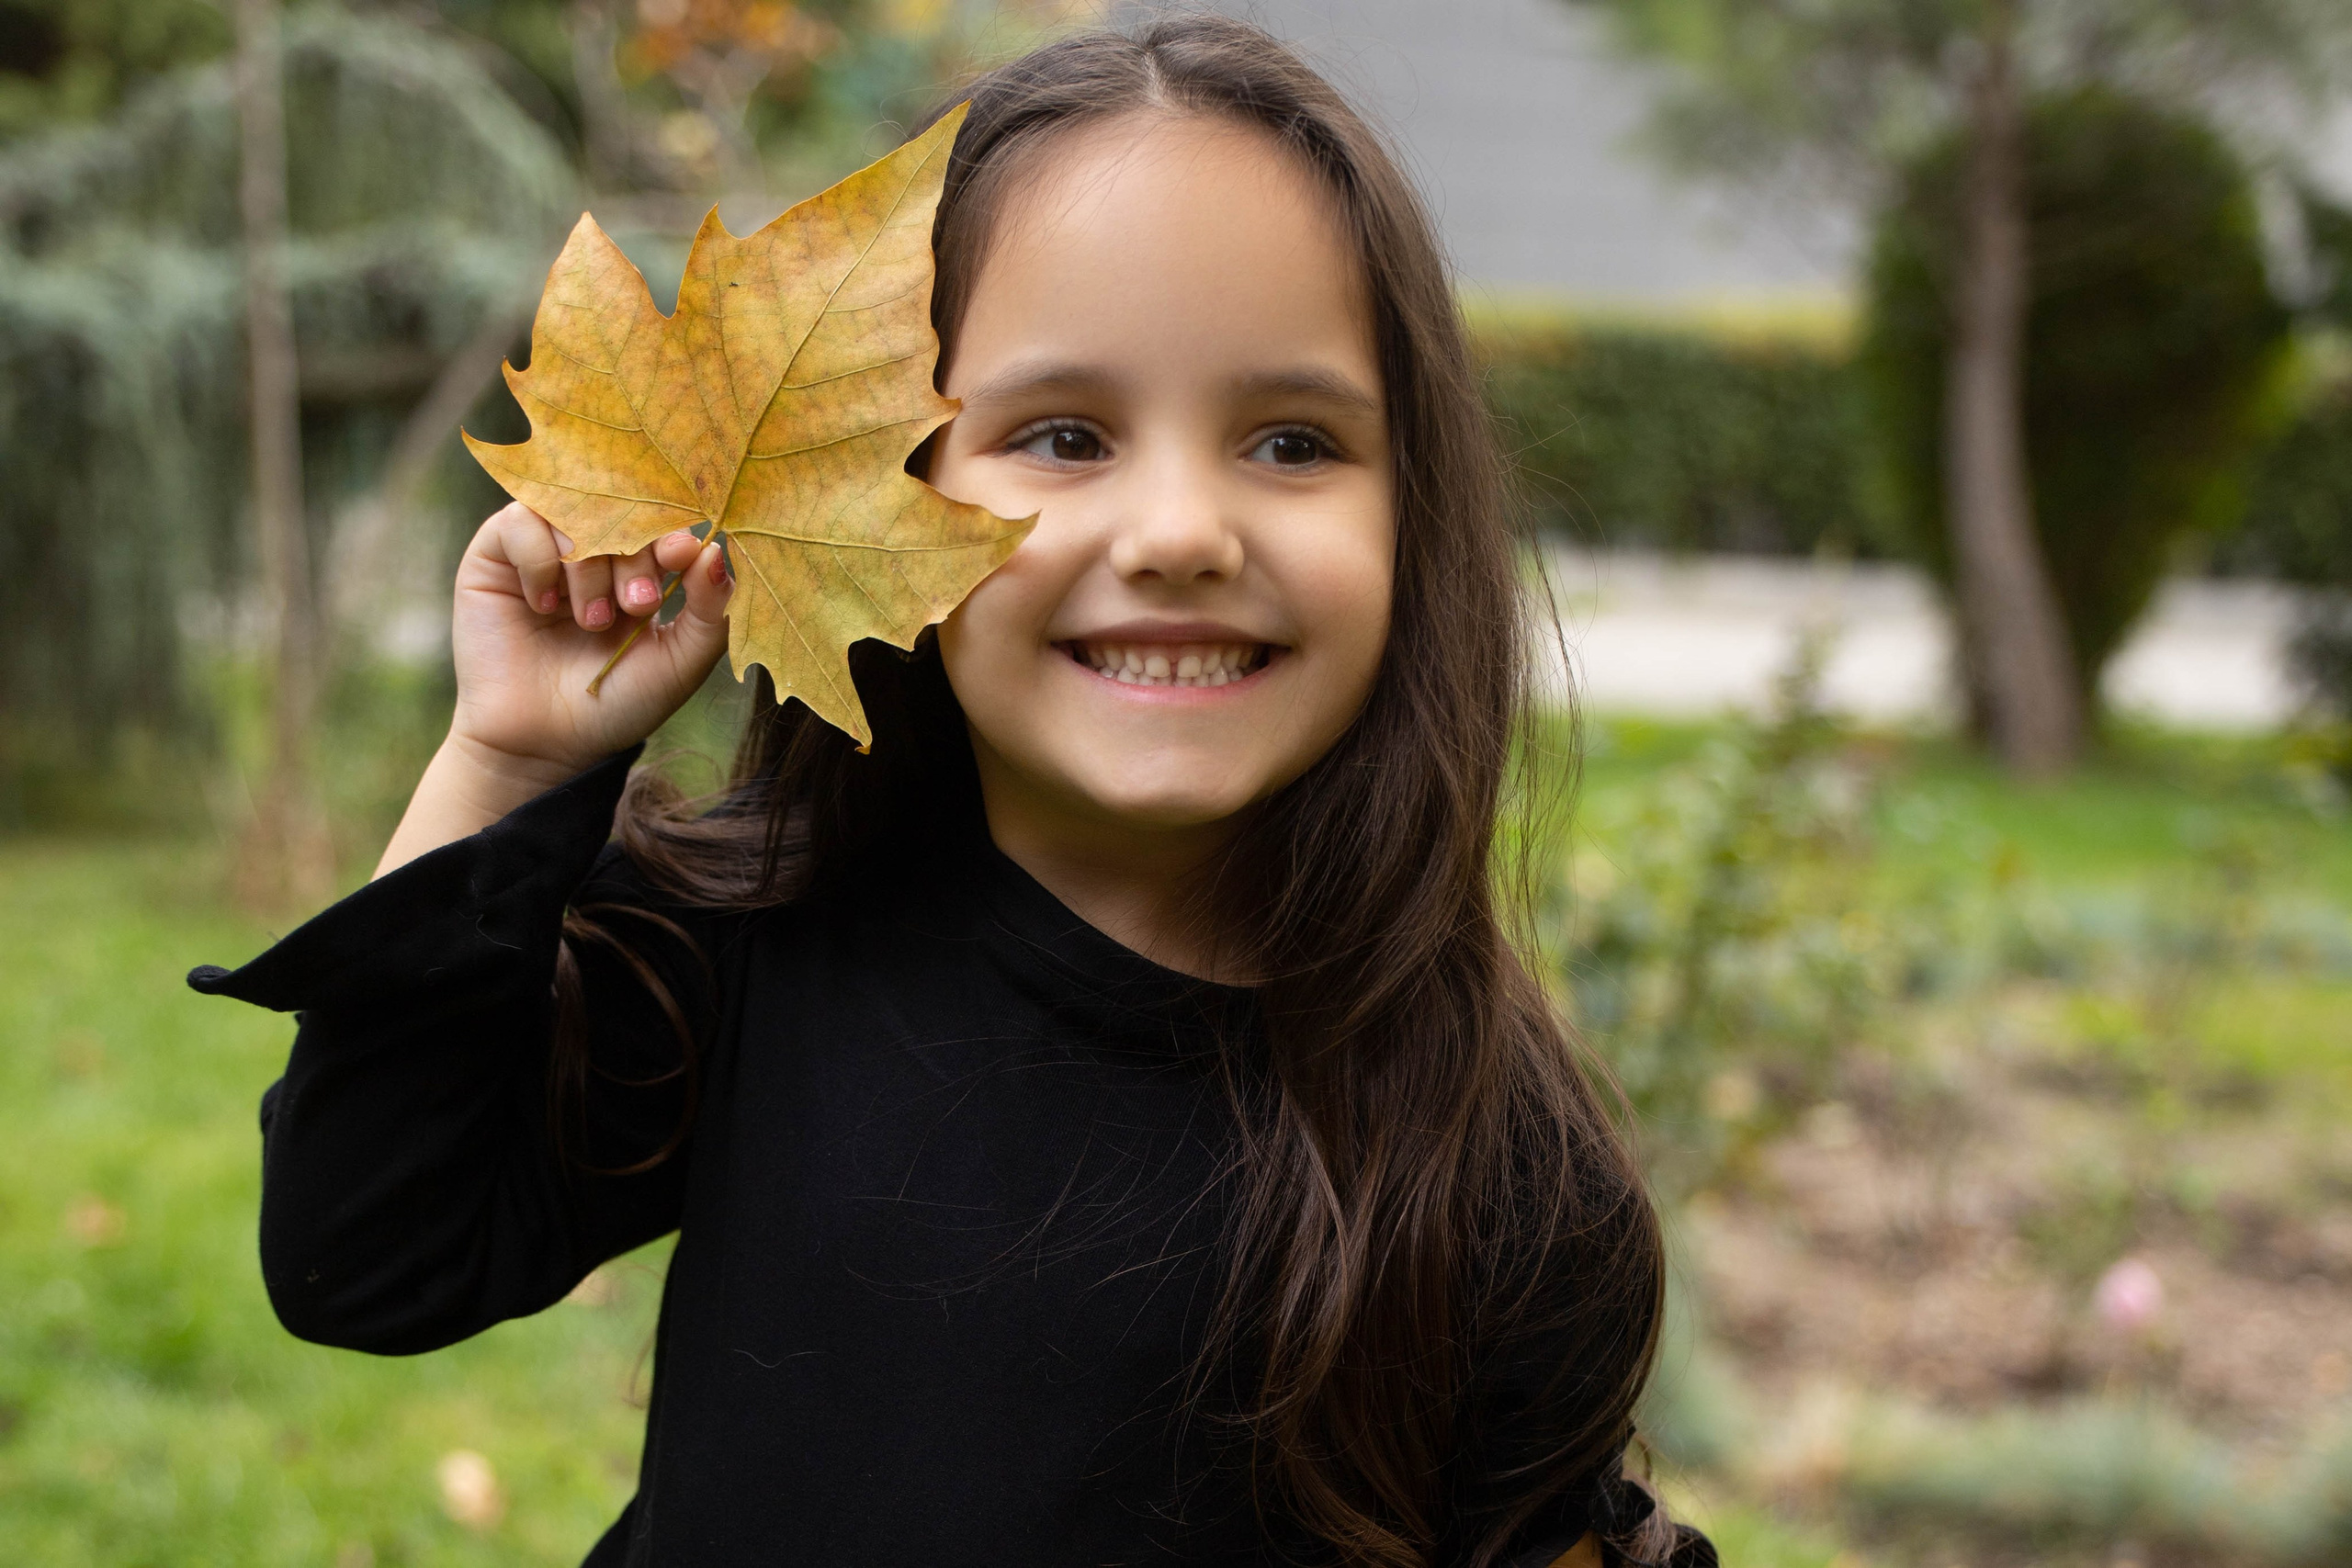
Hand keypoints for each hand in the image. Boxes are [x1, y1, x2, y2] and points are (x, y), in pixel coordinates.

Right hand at [374, 505, 732, 876]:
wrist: (548, 743)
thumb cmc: (618, 703)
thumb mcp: (680, 660)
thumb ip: (709, 609)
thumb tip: (714, 549)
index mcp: (643, 566)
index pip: (662, 519)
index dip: (671, 529)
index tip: (680, 554)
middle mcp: (595, 550)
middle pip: (620, 509)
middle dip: (635, 557)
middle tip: (636, 608)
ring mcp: (546, 549)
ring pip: (571, 513)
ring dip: (590, 567)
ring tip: (591, 621)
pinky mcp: (495, 556)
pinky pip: (518, 521)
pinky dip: (539, 561)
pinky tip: (544, 607)